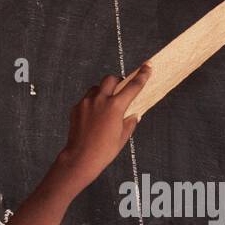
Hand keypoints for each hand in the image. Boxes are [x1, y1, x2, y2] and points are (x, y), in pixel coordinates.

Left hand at [55, 66, 151, 191]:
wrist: (80, 158)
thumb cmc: (104, 150)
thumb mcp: (122, 137)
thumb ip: (130, 122)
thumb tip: (134, 115)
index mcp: (115, 106)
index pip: (133, 86)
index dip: (142, 76)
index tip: (147, 66)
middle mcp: (100, 100)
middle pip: (111, 79)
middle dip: (118, 81)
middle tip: (121, 90)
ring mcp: (86, 102)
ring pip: (96, 88)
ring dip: (103, 91)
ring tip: (106, 106)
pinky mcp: (76, 108)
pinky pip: (86, 99)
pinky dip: (93, 103)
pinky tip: (94, 117)